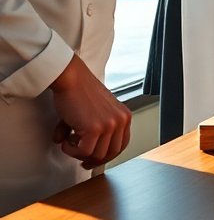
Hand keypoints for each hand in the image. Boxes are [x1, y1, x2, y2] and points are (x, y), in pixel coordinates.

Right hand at [50, 55, 131, 169]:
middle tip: (82, 161)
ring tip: (68, 143)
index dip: (108, 155)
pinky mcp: (95, 128)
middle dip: (95, 160)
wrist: (71, 78)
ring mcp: (109, 125)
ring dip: (79, 153)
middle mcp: (121, 121)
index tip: (95, 159)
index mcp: (124, 116)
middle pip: (111, 153)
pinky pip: (83, 151)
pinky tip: (65, 140)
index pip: (122, 144)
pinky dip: (71, 150)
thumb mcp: (95, 112)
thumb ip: (91, 132)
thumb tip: (79, 151)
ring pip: (96, 155)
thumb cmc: (80, 91)